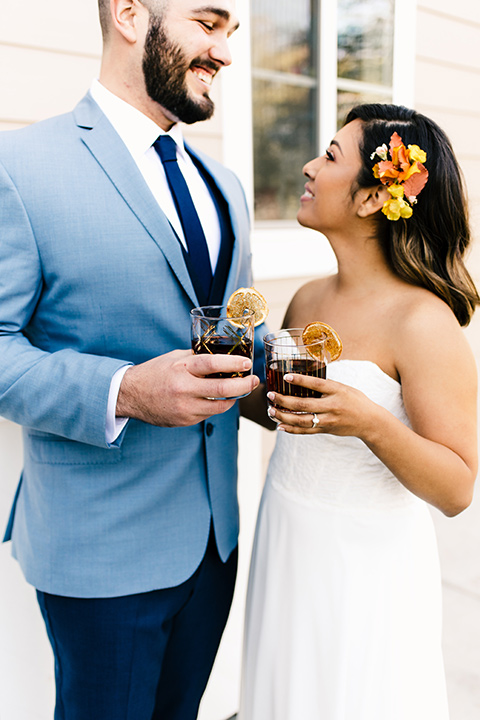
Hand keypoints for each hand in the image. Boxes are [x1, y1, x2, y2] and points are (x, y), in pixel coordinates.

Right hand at [117, 349, 258, 426]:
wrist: (131, 395)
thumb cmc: (155, 373)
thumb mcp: (175, 358)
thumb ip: (197, 357)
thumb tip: (223, 355)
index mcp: (181, 369)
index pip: (213, 364)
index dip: (234, 364)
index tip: (247, 363)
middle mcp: (184, 389)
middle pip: (222, 390)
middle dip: (244, 386)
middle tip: (253, 381)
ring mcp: (185, 408)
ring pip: (220, 406)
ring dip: (234, 398)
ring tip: (240, 389)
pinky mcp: (185, 421)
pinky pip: (208, 414)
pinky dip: (217, 406)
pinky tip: (218, 399)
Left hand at [267, 373, 378, 437]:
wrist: (370, 422)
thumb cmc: (356, 400)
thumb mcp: (343, 388)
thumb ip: (325, 385)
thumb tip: (303, 379)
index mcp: (337, 391)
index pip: (317, 384)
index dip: (301, 380)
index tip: (286, 376)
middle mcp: (332, 406)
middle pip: (305, 405)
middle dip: (285, 401)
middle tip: (271, 396)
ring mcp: (329, 420)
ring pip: (303, 421)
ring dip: (284, 416)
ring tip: (271, 411)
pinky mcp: (326, 430)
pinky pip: (307, 431)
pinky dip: (292, 429)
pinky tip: (280, 426)